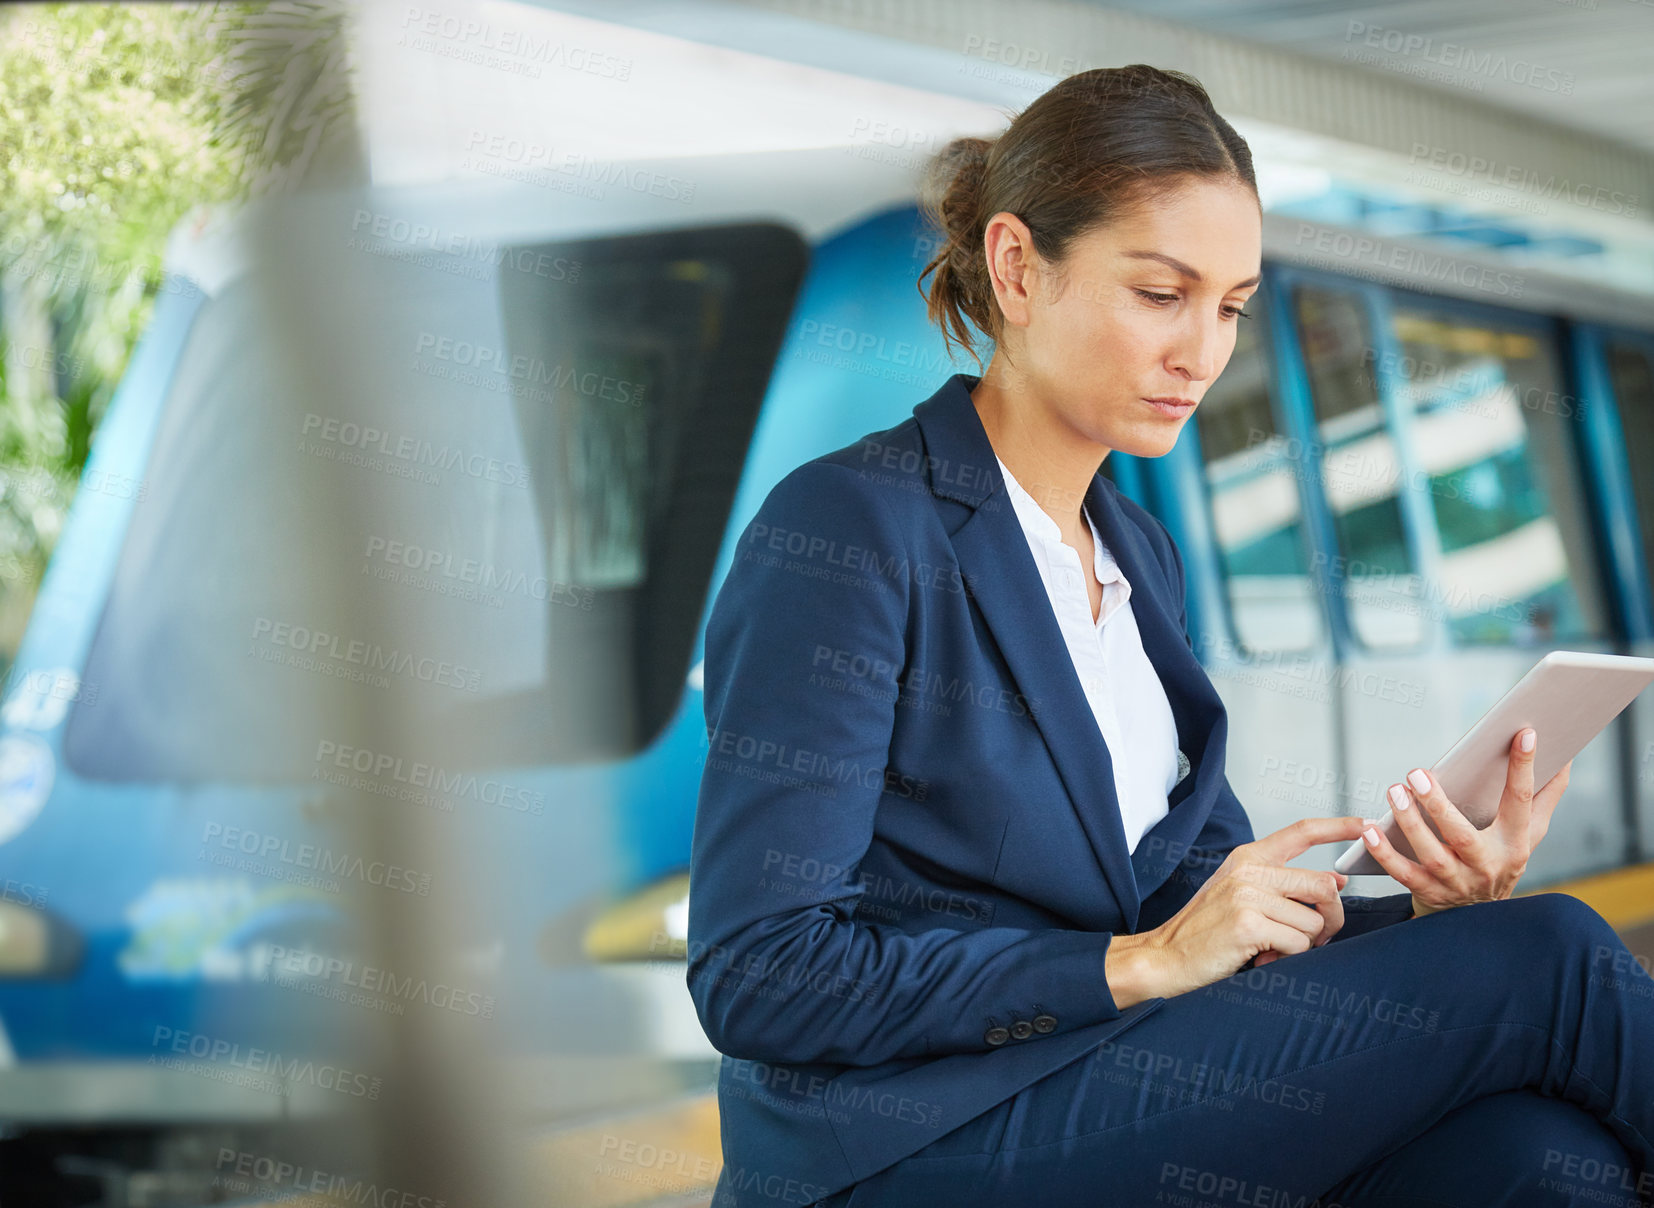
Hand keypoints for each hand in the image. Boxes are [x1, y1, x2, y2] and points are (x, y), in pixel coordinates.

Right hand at [1119, 816, 1364, 997]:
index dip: (1338, 826)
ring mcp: (1246, 894)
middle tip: (1314, 938)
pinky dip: (1289, 958)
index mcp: (1248, 857)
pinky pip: (1299, 944)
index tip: (1365, 823)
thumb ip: (1283, 885)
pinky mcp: (1247, 923)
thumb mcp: (1241, 895)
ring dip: (1304, 945)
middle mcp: (1249, 869)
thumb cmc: (1206, 932)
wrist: (1165, 957)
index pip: (1301, 832)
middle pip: (1323, 885)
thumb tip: (1337, 883)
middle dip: (1330, 918)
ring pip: (1314, 921)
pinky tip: (1263, 957)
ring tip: (1275, 949)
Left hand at [1359, 727, 1569, 915]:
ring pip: (1430, 854)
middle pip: (1461, 835)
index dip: (1524, 768)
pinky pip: (1402, 872)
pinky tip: (1369, 828)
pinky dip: (1384, 852)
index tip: (1523, 734)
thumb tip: (1566, 756)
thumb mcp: (1530, 832)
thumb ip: (1546, 795)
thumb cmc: (1504, 858)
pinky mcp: (1428, 892)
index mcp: (1515, 843)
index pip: (1521, 801)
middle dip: (1438, 805)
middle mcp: (1487, 864)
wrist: (1481, 916)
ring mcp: (1456, 881)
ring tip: (1394, 791)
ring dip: (1409, 823)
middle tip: (1416, 772)